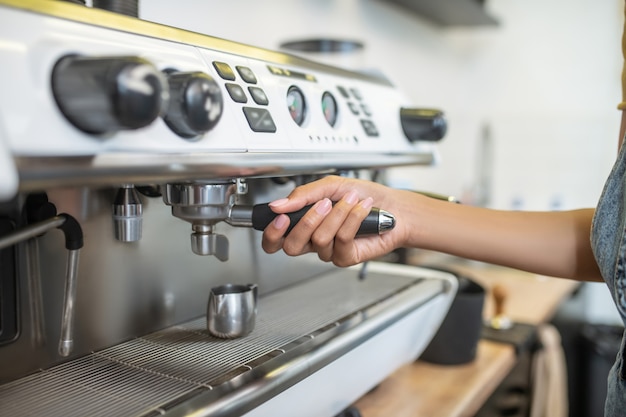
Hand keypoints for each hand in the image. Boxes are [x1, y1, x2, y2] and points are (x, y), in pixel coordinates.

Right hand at [261, 175, 408, 265]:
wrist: (393, 206)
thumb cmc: (362, 195)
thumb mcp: (329, 186)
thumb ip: (302, 195)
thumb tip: (277, 205)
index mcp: (303, 224)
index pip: (275, 240)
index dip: (272, 234)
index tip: (279, 217)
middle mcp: (313, 240)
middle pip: (291, 246)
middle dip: (306, 222)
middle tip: (322, 205)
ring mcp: (329, 251)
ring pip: (320, 239)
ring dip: (337, 214)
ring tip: (351, 201)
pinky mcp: (346, 257)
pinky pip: (341, 239)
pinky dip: (352, 219)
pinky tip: (361, 209)